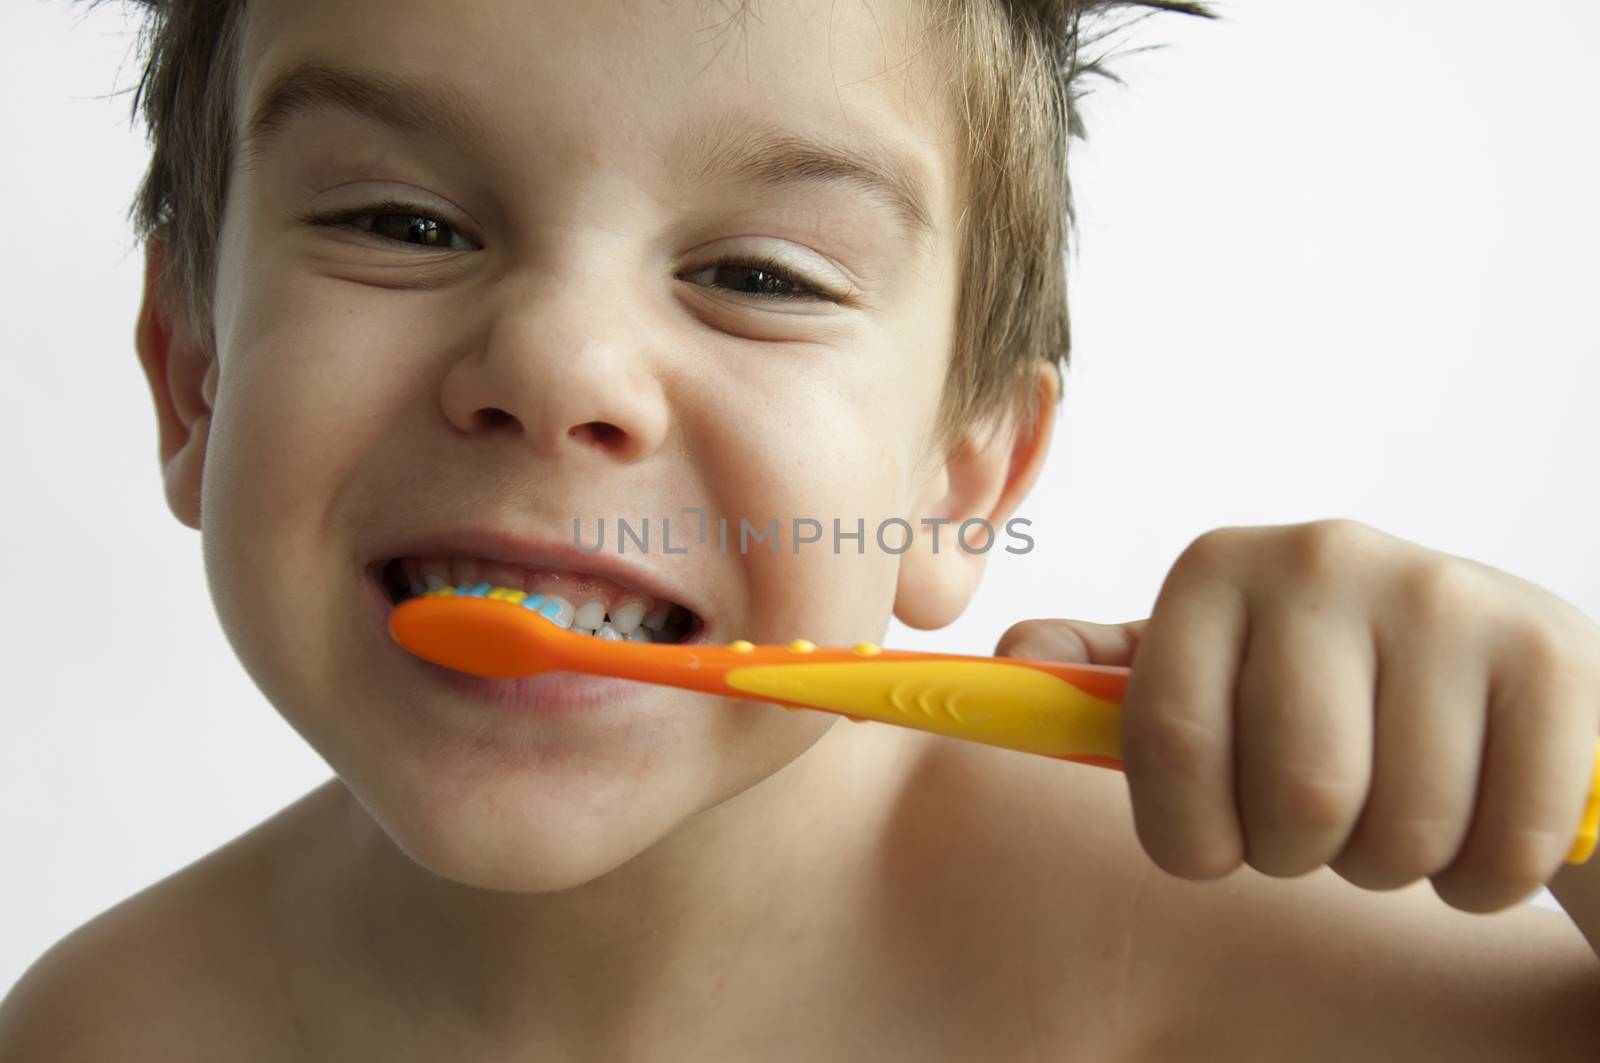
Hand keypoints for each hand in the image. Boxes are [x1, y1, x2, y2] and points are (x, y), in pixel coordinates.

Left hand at [995, 519, 1599, 912]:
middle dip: (1298, 853)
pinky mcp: (1548, 652)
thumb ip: (1104, 676)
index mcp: (1215, 569)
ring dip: (1390, 865)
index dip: (1185, 831)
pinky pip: (1500, 843)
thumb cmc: (1323, 686)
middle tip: (1314, 827)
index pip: (1167, 737)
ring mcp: (1441, 595)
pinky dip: (1479, 877)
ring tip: (1392, 809)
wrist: (1497, 668)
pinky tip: (1473, 819)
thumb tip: (1011, 660)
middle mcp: (1321, 558)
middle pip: (1294, 795)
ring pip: (1399, 831)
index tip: (1210, 846)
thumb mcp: (1207, 667)